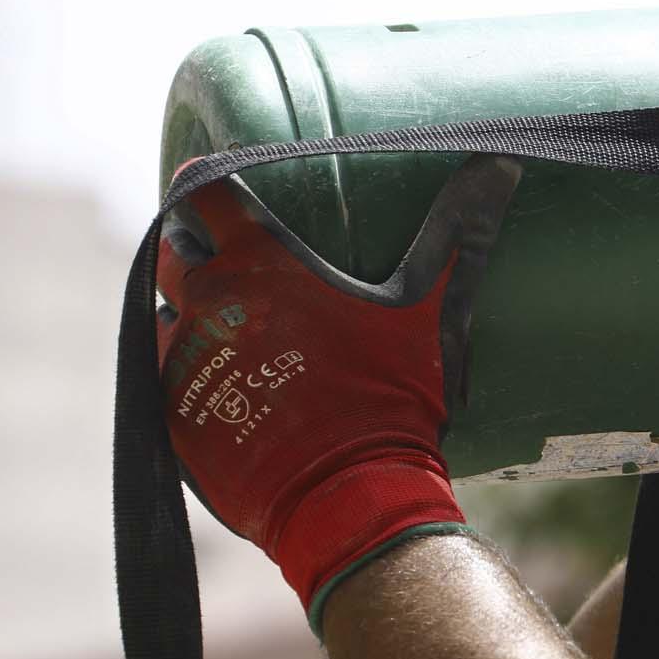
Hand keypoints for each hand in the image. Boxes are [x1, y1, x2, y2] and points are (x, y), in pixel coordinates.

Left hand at [156, 155, 520, 626]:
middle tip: (235, 256)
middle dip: (196, 244)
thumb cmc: (391, 396)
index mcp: (260, 264)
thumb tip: (499, 164)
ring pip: (159, 312)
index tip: (222, 183)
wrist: (349, 495)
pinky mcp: (173, 413)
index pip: (207, 191)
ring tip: (229, 321)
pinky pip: (162, 375)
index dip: (211, 181)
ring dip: (186, 308)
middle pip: (174, 247)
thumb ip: (456, 235)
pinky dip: (186, 368)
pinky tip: (223, 377)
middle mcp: (208, 302)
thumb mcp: (429, 311)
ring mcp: (182, 360)